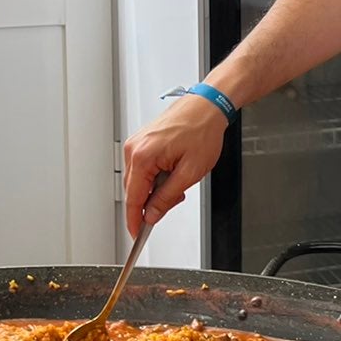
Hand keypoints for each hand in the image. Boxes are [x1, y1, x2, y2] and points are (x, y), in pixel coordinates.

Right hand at [121, 95, 226, 235]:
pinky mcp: (142, 141)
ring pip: (138, 180)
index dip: (135, 220)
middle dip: (152, 202)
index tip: (136, 235)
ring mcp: (136, 143)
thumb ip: (167, 197)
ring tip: (179, 181)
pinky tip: (172, 172)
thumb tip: (152, 214)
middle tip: (174, 200)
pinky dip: (155, 176)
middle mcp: (134, 148)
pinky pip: (142, 168)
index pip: (133, 199)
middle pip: (134, 191)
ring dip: (155, 189)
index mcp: (143, 156)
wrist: (207, 106)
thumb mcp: (189, 173)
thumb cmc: (202, 130)